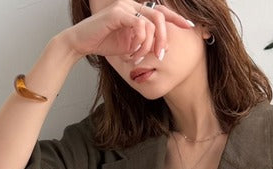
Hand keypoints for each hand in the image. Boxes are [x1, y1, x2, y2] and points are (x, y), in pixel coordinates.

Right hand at [63, 0, 193, 62]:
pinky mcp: (117, 13)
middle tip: (161, 56)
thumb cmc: (105, 44)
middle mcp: (132, 5)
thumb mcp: (131, 46)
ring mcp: (124, 7)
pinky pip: (139, 26)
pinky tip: (130, 53)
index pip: (162, 11)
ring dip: (148, 46)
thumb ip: (146, 44)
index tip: (190, 28)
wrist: (82, 43)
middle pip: (160, 17)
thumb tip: (165, 48)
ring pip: (151, 24)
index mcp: (137, 12)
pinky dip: (138, 43)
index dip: (177, 18)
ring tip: (139, 59)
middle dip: (164, 39)